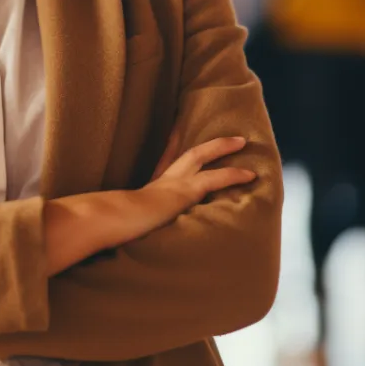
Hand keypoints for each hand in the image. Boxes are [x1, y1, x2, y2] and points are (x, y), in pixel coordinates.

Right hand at [125, 136, 255, 240]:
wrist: (114, 220)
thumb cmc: (116, 223)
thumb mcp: (129, 220)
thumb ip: (135, 219)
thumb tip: (127, 232)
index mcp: (151, 189)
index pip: (165, 163)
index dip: (173, 147)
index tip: (179, 133)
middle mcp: (162, 181)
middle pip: (185, 153)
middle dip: (203, 144)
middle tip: (220, 134)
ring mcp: (172, 182)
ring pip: (200, 155)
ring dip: (221, 147)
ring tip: (241, 141)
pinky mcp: (184, 191)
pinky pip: (215, 178)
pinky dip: (233, 175)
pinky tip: (250, 174)